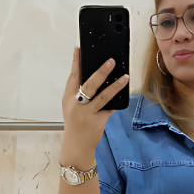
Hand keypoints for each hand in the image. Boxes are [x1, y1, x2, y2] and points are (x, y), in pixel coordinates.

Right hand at [60, 47, 128, 165]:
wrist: (77, 144)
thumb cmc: (76, 123)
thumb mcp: (72, 106)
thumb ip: (79, 92)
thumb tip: (97, 76)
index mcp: (68, 98)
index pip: (73, 76)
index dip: (76, 62)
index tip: (79, 49)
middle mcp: (76, 104)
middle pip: (89, 84)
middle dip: (101, 71)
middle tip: (111, 61)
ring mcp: (87, 113)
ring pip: (103, 96)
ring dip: (115, 86)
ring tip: (124, 77)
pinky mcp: (97, 121)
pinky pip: (109, 107)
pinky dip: (116, 100)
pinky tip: (124, 93)